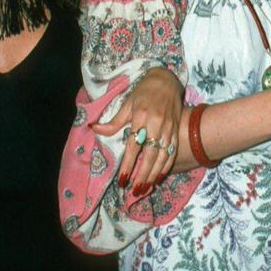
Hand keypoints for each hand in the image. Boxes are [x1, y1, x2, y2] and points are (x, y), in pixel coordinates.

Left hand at [94, 68, 183, 196]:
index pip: (134, 146)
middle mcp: (156, 124)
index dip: (129, 164)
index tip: (123, 180)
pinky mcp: (176, 129)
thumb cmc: (144, 91)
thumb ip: (114, 121)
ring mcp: (168, 127)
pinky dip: (167, 166)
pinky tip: (160, 177)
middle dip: (143, 174)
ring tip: (146, 188)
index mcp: (140, 117)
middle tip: (135, 190)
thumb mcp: (127, 103)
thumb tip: (94, 129)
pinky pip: (172, 151)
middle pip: (150, 155)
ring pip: (162, 156)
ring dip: (154, 174)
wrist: (167, 79)